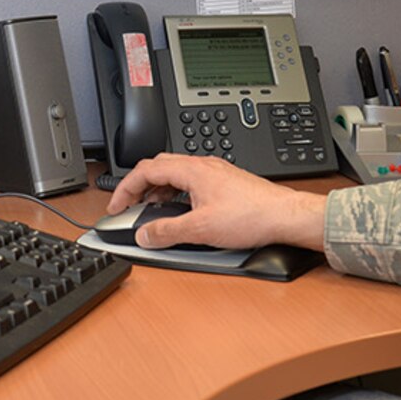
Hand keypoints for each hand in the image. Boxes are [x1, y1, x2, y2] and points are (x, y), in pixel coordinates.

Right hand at [105, 153, 324, 251]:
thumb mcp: (200, 229)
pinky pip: (191, 181)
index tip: (115, 206)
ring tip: (152, 211)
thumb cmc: (252, 216)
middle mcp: (203, 166)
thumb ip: (167, 231)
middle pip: (158, 166)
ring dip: (158, 190)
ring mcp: (215, 172)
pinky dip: (176, 193)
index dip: (125, 188)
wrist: (284, 216)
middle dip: (138, 186)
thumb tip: (144, 234)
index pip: (145, 170)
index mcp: (192, 170)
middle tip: (129, 206)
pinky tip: (180, 211)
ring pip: (175, 173)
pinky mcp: (225, 182)